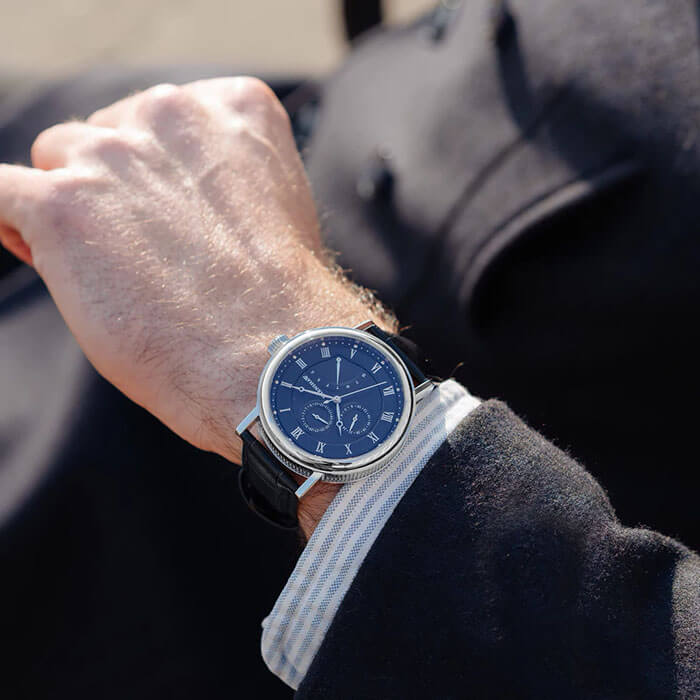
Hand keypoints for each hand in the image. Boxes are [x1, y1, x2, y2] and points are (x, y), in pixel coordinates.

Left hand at [0, 77, 395, 536]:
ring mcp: (114, 154)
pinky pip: (0, 194)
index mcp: (233, 107)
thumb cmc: (279, 307)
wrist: (275, 358)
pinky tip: (35, 248)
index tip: (174, 221)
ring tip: (112, 274)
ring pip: (57, 160)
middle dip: (116, 189)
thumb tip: (155, 200)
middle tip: (147, 257)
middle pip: (107, 135)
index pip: (163, 121)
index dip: (158, 175)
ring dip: (74, 211)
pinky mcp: (61, 206)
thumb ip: (220, 183)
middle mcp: (171, 112)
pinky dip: (14, 223)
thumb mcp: (271, 213)